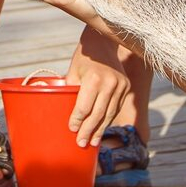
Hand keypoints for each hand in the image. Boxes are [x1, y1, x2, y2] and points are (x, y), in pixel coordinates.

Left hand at [64, 28, 130, 146]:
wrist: (103, 43)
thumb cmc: (83, 58)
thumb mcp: (72, 72)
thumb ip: (69, 91)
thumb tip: (58, 111)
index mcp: (94, 79)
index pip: (84, 107)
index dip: (77, 120)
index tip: (72, 130)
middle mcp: (110, 83)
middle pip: (97, 114)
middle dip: (88, 131)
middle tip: (81, 143)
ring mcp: (121, 86)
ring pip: (109, 114)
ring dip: (100, 130)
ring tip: (92, 142)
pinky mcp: (127, 87)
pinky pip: (116, 108)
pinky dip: (108, 120)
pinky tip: (101, 129)